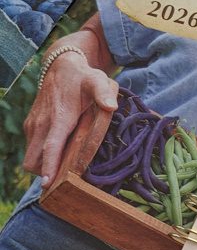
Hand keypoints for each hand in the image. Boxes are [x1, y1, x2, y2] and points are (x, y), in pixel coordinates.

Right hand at [23, 51, 118, 186]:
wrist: (61, 66)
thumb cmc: (83, 77)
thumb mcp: (98, 81)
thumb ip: (104, 93)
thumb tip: (111, 107)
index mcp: (59, 118)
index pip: (50, 147)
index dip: (49, 166)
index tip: (48, 183)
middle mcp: (42, 124)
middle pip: (33, 161)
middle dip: (45, 172)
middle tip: (65, 180)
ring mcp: (33, 125)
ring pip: (31, 158)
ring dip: (43, 165)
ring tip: (65, 168)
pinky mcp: (31, 125)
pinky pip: (32, 149)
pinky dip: (42, 156)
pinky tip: (60, 153)